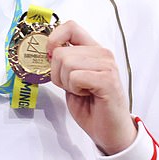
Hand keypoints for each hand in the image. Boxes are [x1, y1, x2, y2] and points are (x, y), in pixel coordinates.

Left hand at [46, 21, 136, 154]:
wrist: (111, 132)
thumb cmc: (92, 108)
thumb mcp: (71, 80)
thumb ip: (63, 63)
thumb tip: (48, 51)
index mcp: (94, 50)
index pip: (70, 27)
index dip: (54, 39)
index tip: (50, 57)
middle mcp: (102, 53)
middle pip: (60, 51)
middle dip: (57, 73)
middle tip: (72, 87)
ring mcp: (107, 65)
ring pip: (66, 63)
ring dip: (66, 83)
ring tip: (82, 92)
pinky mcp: (107, 79)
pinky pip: (75, 76)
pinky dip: (74, 89)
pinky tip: (87, 95)